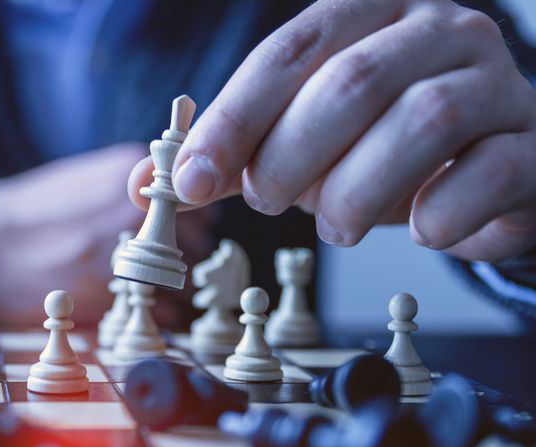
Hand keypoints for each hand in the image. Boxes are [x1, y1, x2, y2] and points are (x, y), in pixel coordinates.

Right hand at [0, 143, 212, 327]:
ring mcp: (132, 249)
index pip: (198, 201)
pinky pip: (166, 312)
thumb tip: (174, 206)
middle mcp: (140, 207)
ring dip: (169, 290)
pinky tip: (124, 308)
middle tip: (148, 268)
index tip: (170, 236)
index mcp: (132, 172)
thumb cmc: (30, 216)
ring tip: (133, 290)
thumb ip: (132, 189)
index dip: (186, 223)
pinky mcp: (119, 294)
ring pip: (184, 279)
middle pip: (198, 240)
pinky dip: (155, 317)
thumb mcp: (84, 180)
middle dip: (179, 257)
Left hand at [132, 0, 535, 261]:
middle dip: (290, 156)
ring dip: (357, 191)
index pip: (290, 52)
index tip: (189, 181)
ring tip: (333, 226)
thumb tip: (145, 184)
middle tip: (269, 202)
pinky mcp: (531, 143)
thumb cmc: (382, 151)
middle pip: (353, 81)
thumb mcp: (300, 144)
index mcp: (369, 16)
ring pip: (424, 120)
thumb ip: (230, 157)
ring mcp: (497, 82)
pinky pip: (489, 173)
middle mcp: (438, 32)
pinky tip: (418, 229)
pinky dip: (440, 214)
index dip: (234, 118)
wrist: (489, 172)